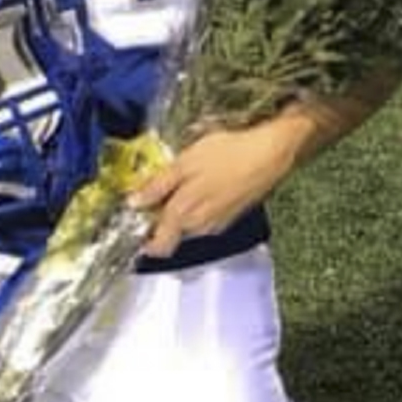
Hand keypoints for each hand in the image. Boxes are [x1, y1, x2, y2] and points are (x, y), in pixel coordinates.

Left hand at [128, 123, 300, 259]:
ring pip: (187, 228)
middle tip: (152, 196)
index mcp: (183, 217)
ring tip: (177, 186)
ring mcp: (216, 225)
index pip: (156, 246)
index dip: (141, 239)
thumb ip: (156, 187)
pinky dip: (195, 209)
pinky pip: (203, 221)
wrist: (269, 154)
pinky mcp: (229, 217)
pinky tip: (200, 187)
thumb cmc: (226, 154)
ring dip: (178, 214)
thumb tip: (133, 204)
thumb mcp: (183, 164)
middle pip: (170, 238)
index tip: (134, 220)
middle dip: (158, 223)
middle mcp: (199, 228)